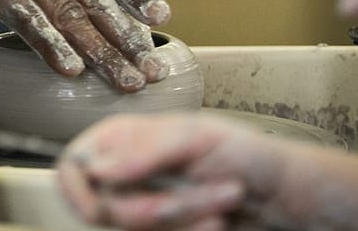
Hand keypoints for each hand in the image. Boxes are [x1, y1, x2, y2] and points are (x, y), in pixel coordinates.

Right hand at [57, 113, 288, 229]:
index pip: (73, 166)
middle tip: (190, 198)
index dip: (76, 189)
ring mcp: (146, 209)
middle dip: (155, 208)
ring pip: (136, 229)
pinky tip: (216, 224)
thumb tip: (96, 168)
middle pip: (106, 208)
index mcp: (123, 141)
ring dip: (184, 220)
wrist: (284, 196)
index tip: (98, 206)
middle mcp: (128, 177)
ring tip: (222, 200)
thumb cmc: (245, 153)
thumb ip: (143, 149)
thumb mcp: (195, 136)